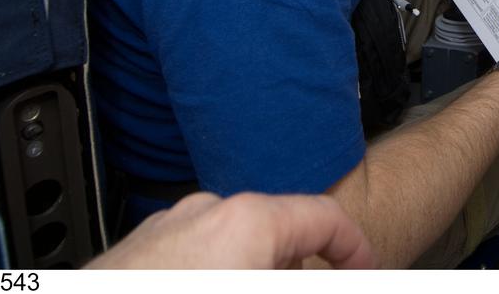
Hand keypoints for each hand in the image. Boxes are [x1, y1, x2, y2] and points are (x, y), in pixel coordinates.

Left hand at [87, 192, 377, 268]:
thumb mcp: (268, 282)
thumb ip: (306, 274)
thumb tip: (342, 271)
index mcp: (247, 220)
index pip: (326, 218)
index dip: (357, 249)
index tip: (366, 269)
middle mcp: (205, 213)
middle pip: (278, 231)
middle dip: (300, 265)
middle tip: (317, 280)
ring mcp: (164, 231)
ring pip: (231, 246)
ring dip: (255, 269)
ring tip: (264, 284)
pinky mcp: (132, 255)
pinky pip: (191, 260)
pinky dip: (214, 274)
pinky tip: (213, 289)